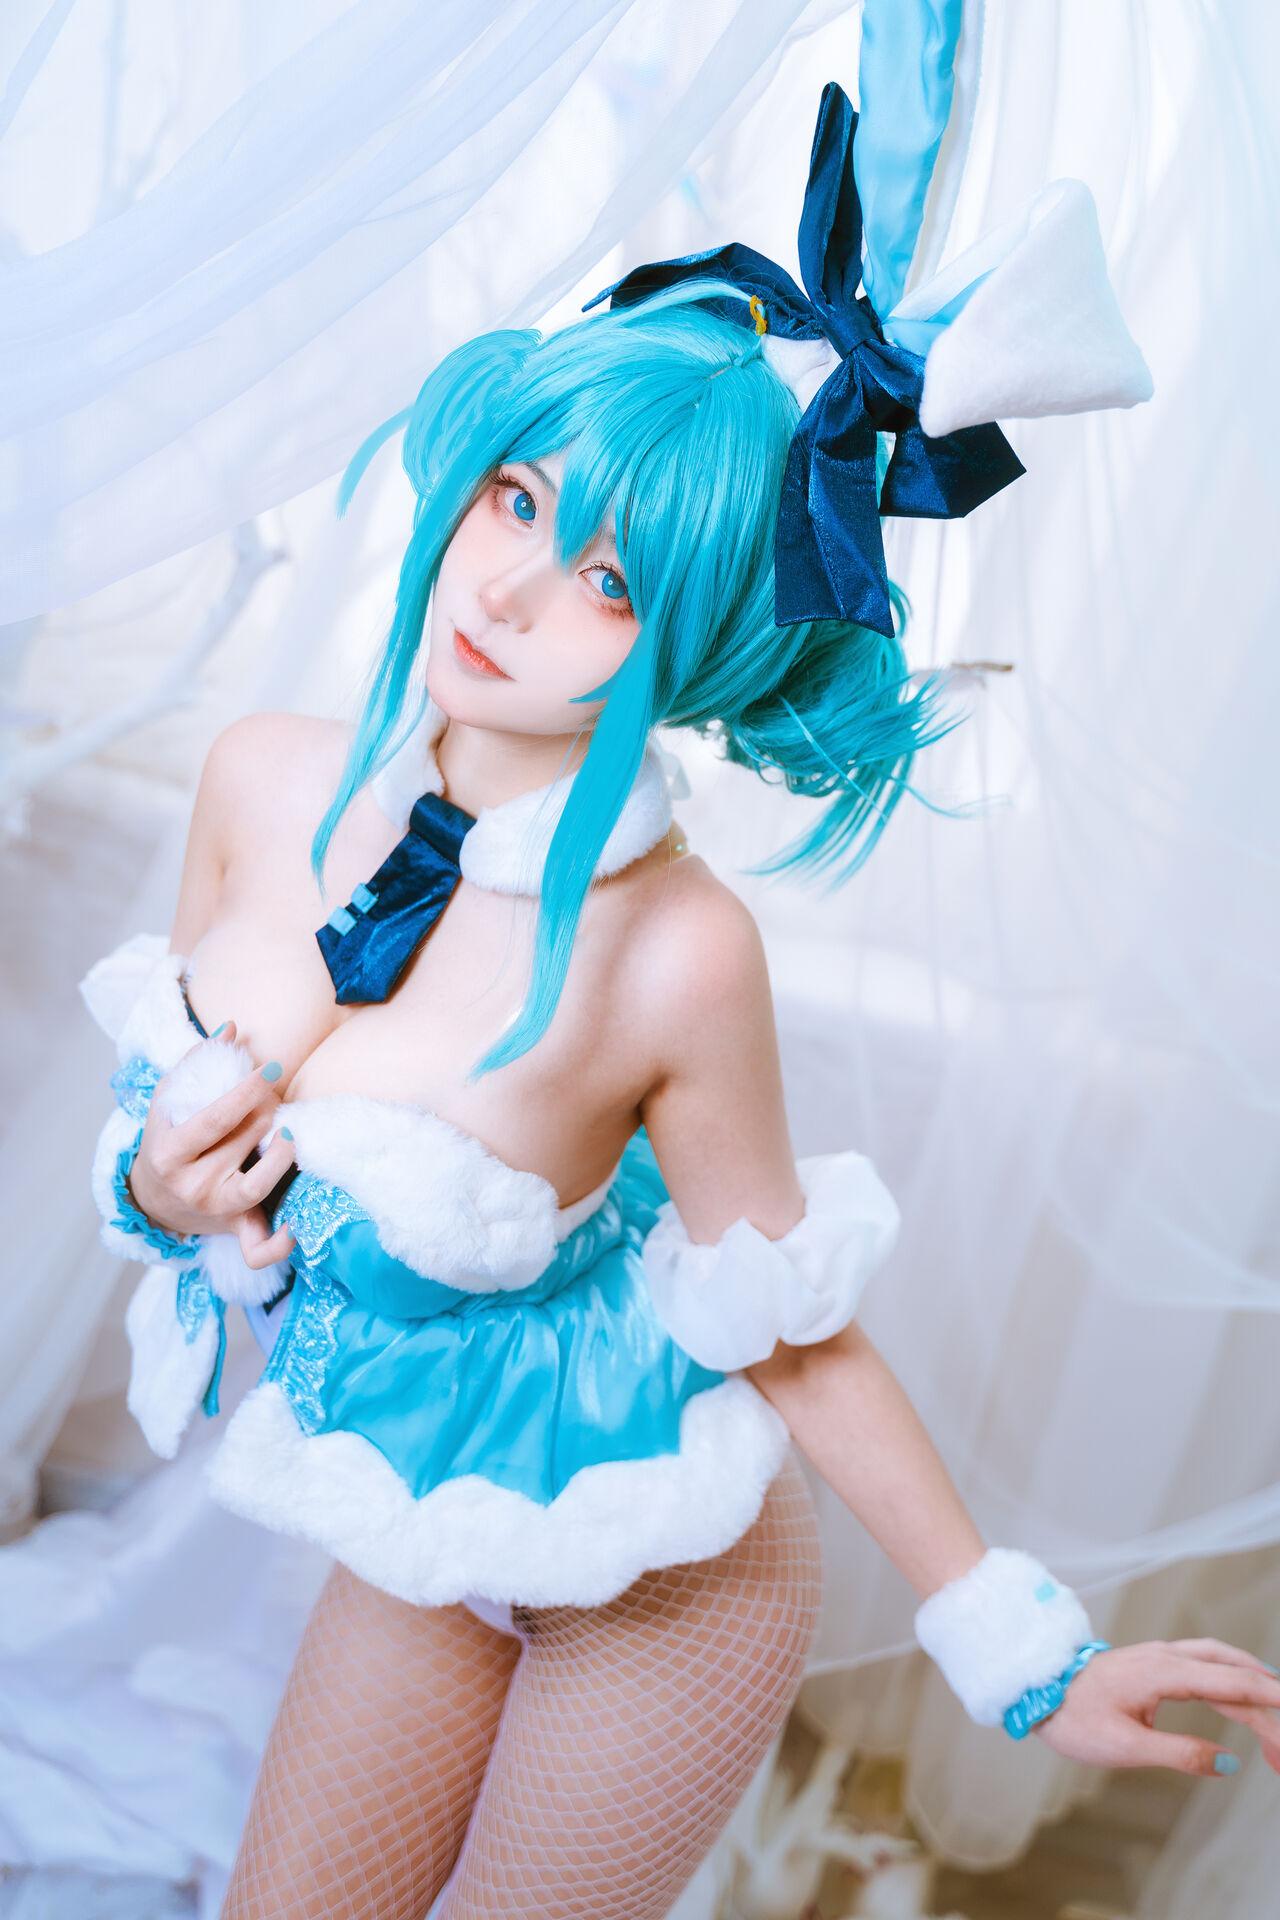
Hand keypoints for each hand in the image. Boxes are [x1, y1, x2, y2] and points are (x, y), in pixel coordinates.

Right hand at [128, 1019, 297, 1269]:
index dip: (245, 1092)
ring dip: (279, 1157)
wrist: (152, 1200)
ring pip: (256, 1186)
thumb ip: (198, 1063)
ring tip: (288, 1132)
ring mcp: (214, 1210)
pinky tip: (298, 1221)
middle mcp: (191, 1185)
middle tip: (276, 1092)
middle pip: (240, 1144)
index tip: (270, 1068)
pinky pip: (258, 1250)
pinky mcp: (234, 1229)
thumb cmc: (166, 1140)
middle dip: (265, 1111)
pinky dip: (280, 1244)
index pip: (215, 1119)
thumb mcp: (168, 1102)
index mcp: (170, 1152)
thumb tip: (233, 1027)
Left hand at [1031, 1638, 1279, 1776]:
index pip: (1233, 1683)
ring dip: (1253, 1687)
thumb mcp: (1126, 1747)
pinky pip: (1205, 1665)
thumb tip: (1228, 1764)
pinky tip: (1242, 1697)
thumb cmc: (1075, 1718)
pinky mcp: (1154, 1664)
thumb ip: (1179, 1753)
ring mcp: (1161, 1656)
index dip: (1270, 1701)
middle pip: (1234, 1672)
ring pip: (1222, 1663)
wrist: (1037, 1688)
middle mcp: (1167, 1656)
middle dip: (1268, 1701)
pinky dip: (1232, 1681)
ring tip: (1276, 1718)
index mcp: (1164, 1672)